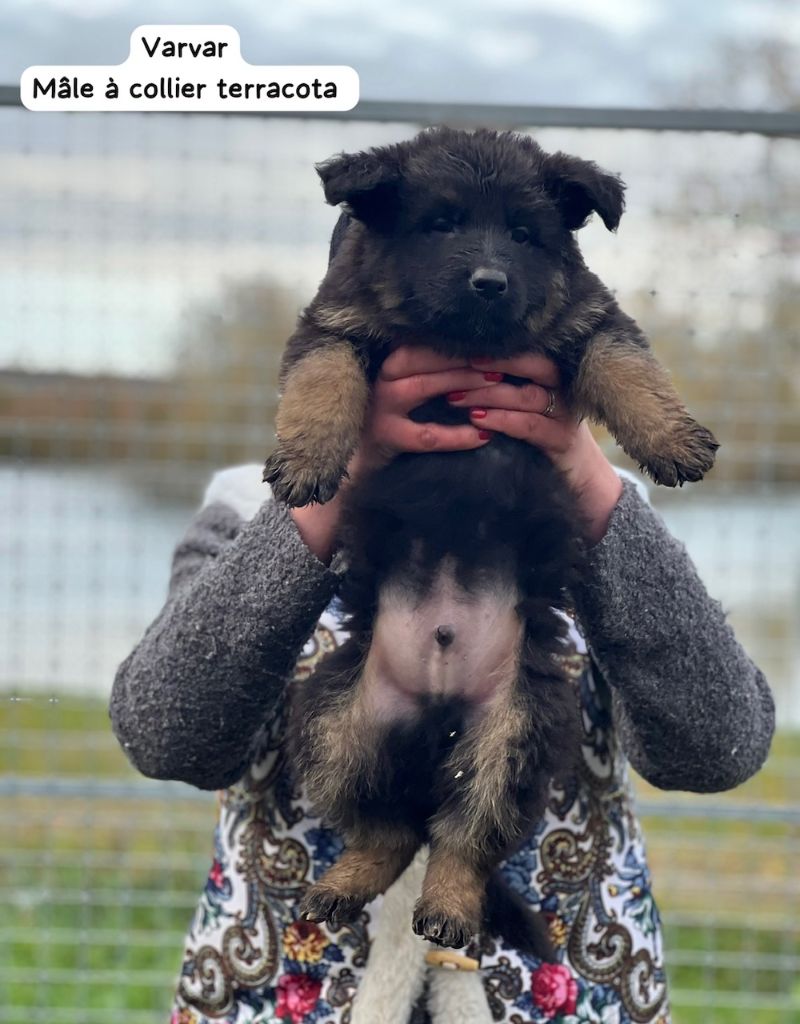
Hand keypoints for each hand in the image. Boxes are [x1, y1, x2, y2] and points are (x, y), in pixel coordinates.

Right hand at [291, 345, 497, 561]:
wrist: (360, 461)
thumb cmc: (397, 419)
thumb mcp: (409, 387)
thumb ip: (433, 371)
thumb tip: (479, 353)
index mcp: (389, 363)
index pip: (423, 342)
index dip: (456, 341)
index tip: (490, 342)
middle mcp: (380, 379)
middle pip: (423, 358)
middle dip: (463, 358)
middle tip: (500, 361)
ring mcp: (380, 409)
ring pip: (423, 388)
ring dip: (461, 384)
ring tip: (497, 386)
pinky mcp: (386, 439)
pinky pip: (427, 436)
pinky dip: (457, 436)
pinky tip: (483, 436)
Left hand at [445, 353, 622, 543]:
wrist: (584, 481)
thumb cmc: (545, 440)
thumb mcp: (528, 410)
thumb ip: (508, 389)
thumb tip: (463, 373)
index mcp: (556, 377)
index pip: (529, 352)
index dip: (499, 349)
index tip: (466, 346)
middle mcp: (564, 390)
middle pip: (532, 366)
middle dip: (493, 364)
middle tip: (458, 365)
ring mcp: (565, 415)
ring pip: (526, 396)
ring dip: (487, 394)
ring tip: (456, 397)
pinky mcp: (562, 441)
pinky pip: (529, 425)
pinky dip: (501, 420)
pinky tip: (477, 420)